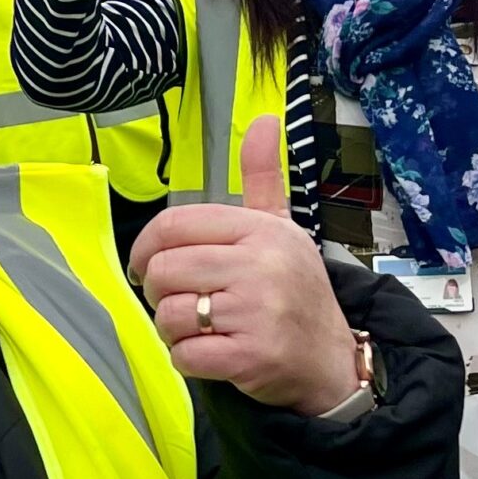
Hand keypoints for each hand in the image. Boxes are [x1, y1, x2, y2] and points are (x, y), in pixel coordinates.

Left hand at [127, 117, 360, 415]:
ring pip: (169, 314)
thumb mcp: (283, 228)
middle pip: (163, 270)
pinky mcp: (250, 357)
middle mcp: (260, 265)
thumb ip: (263, 177)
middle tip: (182, 302)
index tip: (145, 265)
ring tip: (200, 328)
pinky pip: (184, 355)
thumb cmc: (296, 291)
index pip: (174, 226)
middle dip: (159, 292)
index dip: (144, 248)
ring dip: (173, 329)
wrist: (333, 358)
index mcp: (260, 230)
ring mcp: (256, 312)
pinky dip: (187, 359)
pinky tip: (211, 353)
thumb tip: (265, 119)